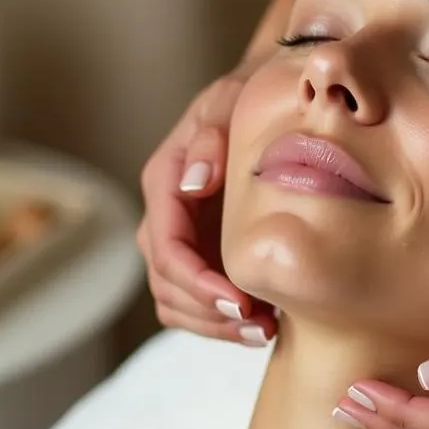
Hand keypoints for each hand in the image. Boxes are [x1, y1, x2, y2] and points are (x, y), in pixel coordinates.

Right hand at [138, 59, 277, 345]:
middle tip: (260, 326)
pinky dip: (219, 321)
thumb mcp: (230, 101)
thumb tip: (196, 183)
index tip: (239, 303)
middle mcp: (165, 213)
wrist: (264, 100)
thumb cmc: (247, 96)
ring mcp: (182, 237)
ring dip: (212, 325)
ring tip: (263, 331)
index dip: (198, 282)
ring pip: (174, 299)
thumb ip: (212, 137)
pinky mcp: (202, 252)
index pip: (166, 246)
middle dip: (208, 312)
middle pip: (166, 282)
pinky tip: (262, 324)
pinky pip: (194, 301)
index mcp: (165, 179)